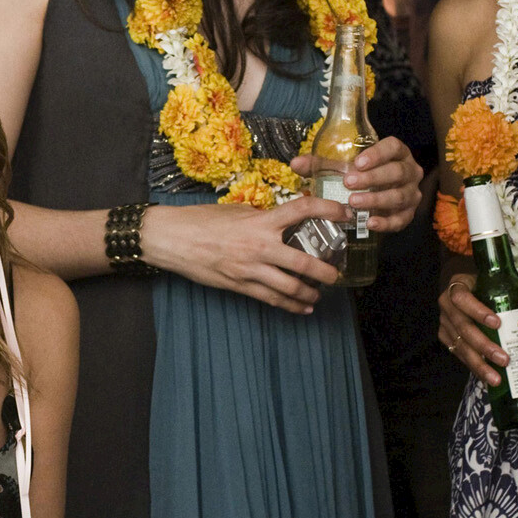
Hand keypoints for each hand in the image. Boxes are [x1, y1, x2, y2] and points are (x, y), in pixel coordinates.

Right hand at [139, 195, 351, 313]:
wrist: (173, 239)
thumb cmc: (201, 220)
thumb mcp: (235, 211)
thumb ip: (261, 217)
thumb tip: (282, 221)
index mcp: (260, 221)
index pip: (302, 210)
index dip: (328, 209)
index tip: (344, 213)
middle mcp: (259, 246)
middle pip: (303, 262)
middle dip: (326, 271)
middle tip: (337, 273)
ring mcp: (250, 269)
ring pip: (290, 287)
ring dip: (310, 293)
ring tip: (320, 293)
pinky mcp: (240, 286)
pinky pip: (272, 299)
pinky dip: (291, 305)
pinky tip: (302, 307)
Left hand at [290, 136, 423, 232]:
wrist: (372, 198)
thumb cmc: (356, 176)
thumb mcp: (339, 167)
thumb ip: (319, 164)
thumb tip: (295, 163)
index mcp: (396, 153)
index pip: (393, 147)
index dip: (378, 154)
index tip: (358, 162)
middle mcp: (409, 171)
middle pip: (397, 172)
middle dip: (373, 178)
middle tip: (349, 183)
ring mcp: (411, 193)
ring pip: (399, 196)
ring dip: (376, 200)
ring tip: (354, 202)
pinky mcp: (407, 214)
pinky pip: (401, 220)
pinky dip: (386, 223)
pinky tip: (370, 223)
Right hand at [437, 275, 509, 385]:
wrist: (477, 288)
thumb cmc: (497, 286)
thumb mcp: (516, 286)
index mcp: (460, 285)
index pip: (462, 297)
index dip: (477, 311)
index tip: (497, 323)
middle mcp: (447, 304)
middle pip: (462, 326)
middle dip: (483, 345)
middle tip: (504, 359)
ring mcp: (445, 322)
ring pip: (459, 345)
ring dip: (478, 363)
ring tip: (497, 379)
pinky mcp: (447, 337)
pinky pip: (458, 354)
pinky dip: (473, 366)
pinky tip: (488, 376)